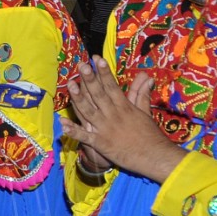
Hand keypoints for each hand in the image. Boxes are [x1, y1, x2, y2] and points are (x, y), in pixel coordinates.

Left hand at [60, 58, 184, 183]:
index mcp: (124, 107)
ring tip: (70, 85)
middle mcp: (113, 115)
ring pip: (89, 111)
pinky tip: (62, 123)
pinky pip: (84, 136)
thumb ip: (141, 93)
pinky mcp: (100, 143)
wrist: (153, 156)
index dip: (103, 72)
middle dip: (89, 79)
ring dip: (78, 98)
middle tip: (81, 65)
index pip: (111, 86)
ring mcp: (105, 129)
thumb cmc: (149, 134)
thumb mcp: (145, 112)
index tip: (96, 59)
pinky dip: (73, 130)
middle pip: (99, 95)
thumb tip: (145, 76)